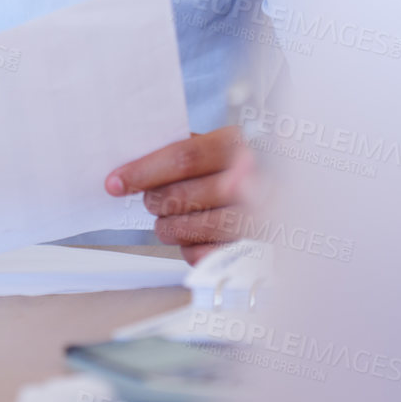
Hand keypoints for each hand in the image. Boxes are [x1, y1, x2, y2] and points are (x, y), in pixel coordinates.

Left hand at [105, 126, 253, 266]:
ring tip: (172, 220)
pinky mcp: (251, 250)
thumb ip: (182, 152)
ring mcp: (255, 218)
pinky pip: (200, 256)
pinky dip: (188, 249)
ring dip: (167, 227)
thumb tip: (128, 169)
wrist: (285, 201)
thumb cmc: (237, 172)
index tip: (115, 183)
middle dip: (154, 202)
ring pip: (186, 228)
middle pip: (179, 196)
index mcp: (237, 145)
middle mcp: (252, 179)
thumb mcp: (217, 149)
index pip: (183, 157)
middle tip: (152, 201)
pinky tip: (195, 237)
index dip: (143, 171)